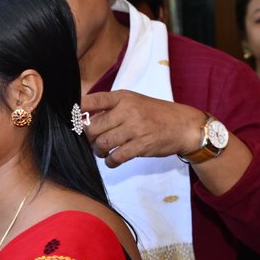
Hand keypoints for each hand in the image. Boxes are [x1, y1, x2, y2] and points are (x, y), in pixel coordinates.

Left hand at [80, 91, 206, 167]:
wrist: (184, 126)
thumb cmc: (155, 114)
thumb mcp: (134, 102)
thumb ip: (111, 108)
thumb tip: (83, 119)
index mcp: (123, 97)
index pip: (92, 101)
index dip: (77, 111)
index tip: (74, 120)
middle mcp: (127, 110)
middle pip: (92, 127)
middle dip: (88, 138)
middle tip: (92, 141)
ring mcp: (135, 128)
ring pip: (102, 143)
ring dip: (98, 151)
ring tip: (102, 151)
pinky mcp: (141, 145)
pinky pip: (116, 157)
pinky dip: (110, 162)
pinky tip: (112, 160)